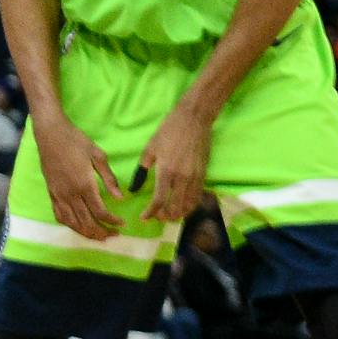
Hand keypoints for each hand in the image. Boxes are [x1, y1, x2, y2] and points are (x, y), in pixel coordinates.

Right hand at [35, 114, 123, 239]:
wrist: (50, 134)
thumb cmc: (76, 141)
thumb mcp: (98, 155)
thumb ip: (109, 178)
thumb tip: (120, 197)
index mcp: (84, 184)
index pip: (100, 212)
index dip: (112, 221)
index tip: (121, 223)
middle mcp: (71, 194)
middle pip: (87, 222)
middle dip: (102, 232)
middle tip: (113, 235)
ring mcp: (59, 195)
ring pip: (72, 222)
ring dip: (86, 232)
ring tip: (98, 236)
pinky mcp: (51, 193)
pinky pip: (59, 215)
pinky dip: (70, 225)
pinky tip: (78, 226)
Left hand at [136, 102, 211, 223]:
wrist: (194, 120)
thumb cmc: (168, 132)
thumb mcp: (150, 149)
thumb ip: (142, 170)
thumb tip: (134, 187)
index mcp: (166, 171)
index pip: (159, 201)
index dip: (151, 213)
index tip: (144, 218)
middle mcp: (182, 178)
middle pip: (175, 208)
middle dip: (164, 216)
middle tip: (156, 216)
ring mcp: (195, 178)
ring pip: (188, 205)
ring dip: (178, 214)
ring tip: (168, 214)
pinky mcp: (203, 175)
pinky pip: (197, 197)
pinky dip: (189, 206)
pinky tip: (182, 207)